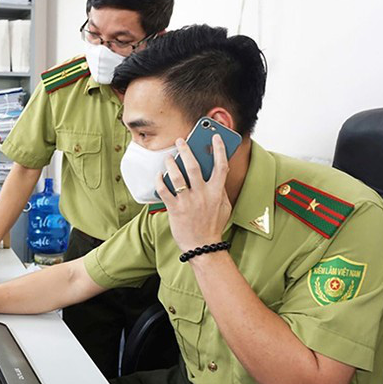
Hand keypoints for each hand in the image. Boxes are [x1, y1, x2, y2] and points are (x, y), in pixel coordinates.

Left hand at [155, 134, 231, 251]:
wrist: (202, 246)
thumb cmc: (212, 225)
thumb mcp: (223, 206)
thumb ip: (219, 189)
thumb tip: (213, 171)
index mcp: (217, 192)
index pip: (221, 165)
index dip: (219, 149)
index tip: (214, 137)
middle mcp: (203, 194)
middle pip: (194, 166)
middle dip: (186, 150)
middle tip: (180, 141)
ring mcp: (188, 201)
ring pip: (177, 176)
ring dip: (171, 163)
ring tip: (168, 157)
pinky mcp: (175, 209)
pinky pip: (164, 190)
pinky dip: (160, 181)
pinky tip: (159, 175)